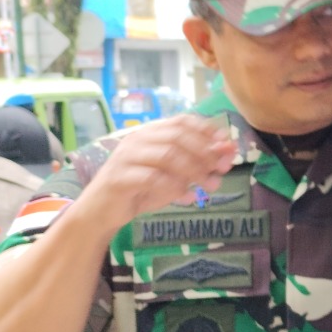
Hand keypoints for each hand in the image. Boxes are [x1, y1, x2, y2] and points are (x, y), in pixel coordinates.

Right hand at [79, 114, 238, 222]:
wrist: (103, 210)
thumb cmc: (141, 190)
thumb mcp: (173, 176)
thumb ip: (197, 164)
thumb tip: (228, 154)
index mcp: (150, 134)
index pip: (181, 121)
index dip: (206, 129)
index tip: (226, 142)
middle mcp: (137, 140)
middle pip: (177, 137)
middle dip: (205, 152)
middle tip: (222, 169)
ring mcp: (126, 157)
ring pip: (167, 155)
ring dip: (195, 170)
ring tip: (211, 186)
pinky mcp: (119, 177)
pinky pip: (152, 178)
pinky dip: (174, 187)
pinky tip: (188, 197)